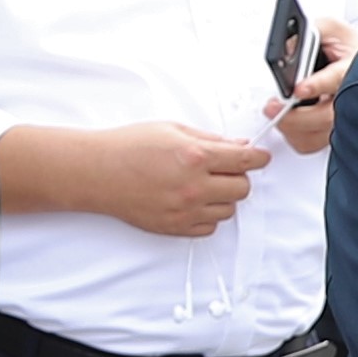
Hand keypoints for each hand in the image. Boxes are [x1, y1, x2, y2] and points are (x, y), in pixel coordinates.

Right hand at [17, 119, 270, 237]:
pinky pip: (209, 227)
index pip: (246, 160)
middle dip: (238, 176)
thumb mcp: (172, 129)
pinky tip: (192, 201)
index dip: (258, 157)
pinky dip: (207, 215)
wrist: (98, 172)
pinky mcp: (175, 227)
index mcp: (196, 155)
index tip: (259, 157)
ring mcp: (185, 210)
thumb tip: (239, 147)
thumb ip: (210, 139)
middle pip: (243, 188)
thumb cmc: (129, 146)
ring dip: (222, 197)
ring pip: (229, 210)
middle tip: (222, 168)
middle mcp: (194, 186)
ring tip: (202, 185)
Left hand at [270, 17, 357, 158]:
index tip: (299, 89)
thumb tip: (289, 43)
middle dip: (295, 117)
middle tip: (273, 107)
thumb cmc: (351, 51)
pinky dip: (296, 137)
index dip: (317, 85)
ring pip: (317, 136)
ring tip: (277, 113)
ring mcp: (345, 119)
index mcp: (354, 68)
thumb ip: (313, 30)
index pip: (337, 78)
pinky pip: (311, 145)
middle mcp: (351, 98)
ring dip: (292, 128)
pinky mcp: (335, 134)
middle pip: (325, 117)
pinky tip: (291, 124)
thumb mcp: (334, 29)